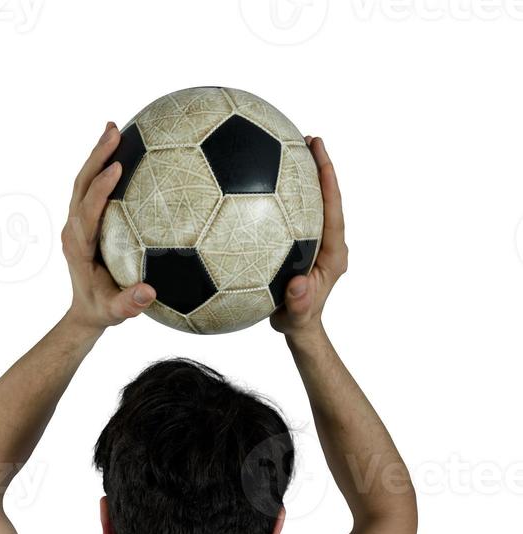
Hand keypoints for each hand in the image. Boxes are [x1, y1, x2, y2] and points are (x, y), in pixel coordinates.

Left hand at [61, 122, 155, 332]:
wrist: (85, 312)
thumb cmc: (103, 311)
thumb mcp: (116, 312)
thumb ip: (130, 303)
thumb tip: (149, 292)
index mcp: (79, 247)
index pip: (87, 211)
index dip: (100, 189)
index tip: (117, 168)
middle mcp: (73, 230)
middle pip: (80, 185)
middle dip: (96, 157)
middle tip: (115, 132)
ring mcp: (76, 223)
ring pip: (82, 182)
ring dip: (97, 155)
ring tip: (114, 129)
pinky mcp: (83, 220)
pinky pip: (90, 188)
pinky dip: (101, 167)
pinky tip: (119, 151)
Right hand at [270, 137, 347, 339]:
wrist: (298, 328)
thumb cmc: (297, 321)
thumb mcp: (296, 316)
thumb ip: (298, 302)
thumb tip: (298, 286)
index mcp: (333, 254)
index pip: (334, 211)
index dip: (329, 183)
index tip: (321, 156)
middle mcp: (329, 242)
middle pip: (327, 198)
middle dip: (319, 167)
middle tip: (307, 138)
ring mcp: (318, 240)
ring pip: (313, 202)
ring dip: (304, 175)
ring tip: (291, 145)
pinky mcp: (304, 242)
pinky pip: (298, 211)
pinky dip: (287, 192)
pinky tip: (267, 177)